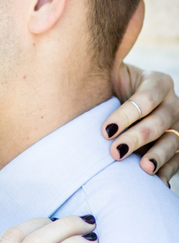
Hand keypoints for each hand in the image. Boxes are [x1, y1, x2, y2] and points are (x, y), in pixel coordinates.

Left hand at [106, 64, 178, 185]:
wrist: (117, 103)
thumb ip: (102, 69)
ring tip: (143, 168)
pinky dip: (167, 171)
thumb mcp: (109, 74)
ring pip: (172, 141)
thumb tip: (74, 59)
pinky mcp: (176, 146)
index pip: (146, 98)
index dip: (126, 115)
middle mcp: (172, 103)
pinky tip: (156, 183)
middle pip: (159, 122)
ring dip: (158, 156)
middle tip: (115, 151)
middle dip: (137, 137)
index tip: (105, 130)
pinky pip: (178, 160)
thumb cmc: (109, 88)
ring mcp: (176, 126)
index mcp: (158, 82)